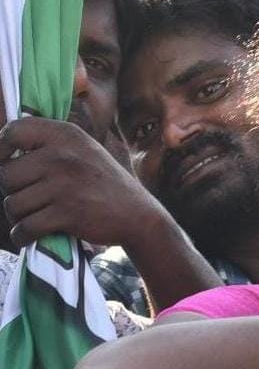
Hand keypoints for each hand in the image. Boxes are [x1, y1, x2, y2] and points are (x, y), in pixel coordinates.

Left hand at [0, 117, 162, 248]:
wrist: (135, 213)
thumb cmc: (102, 181)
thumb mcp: (83, 149)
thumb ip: (50, 144)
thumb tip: (3, 149)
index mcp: (66, 134)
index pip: (13, 131)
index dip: (0, 149)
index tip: (7, 163)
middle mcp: (63, 154)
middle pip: (5, 175)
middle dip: (12, 192)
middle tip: (30, 200)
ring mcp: (64, 184)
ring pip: (12, 204)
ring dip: (18, 217)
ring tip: (36, 216)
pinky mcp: (66, 213)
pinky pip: (23, 228)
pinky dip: (23, 236)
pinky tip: (33, 235)